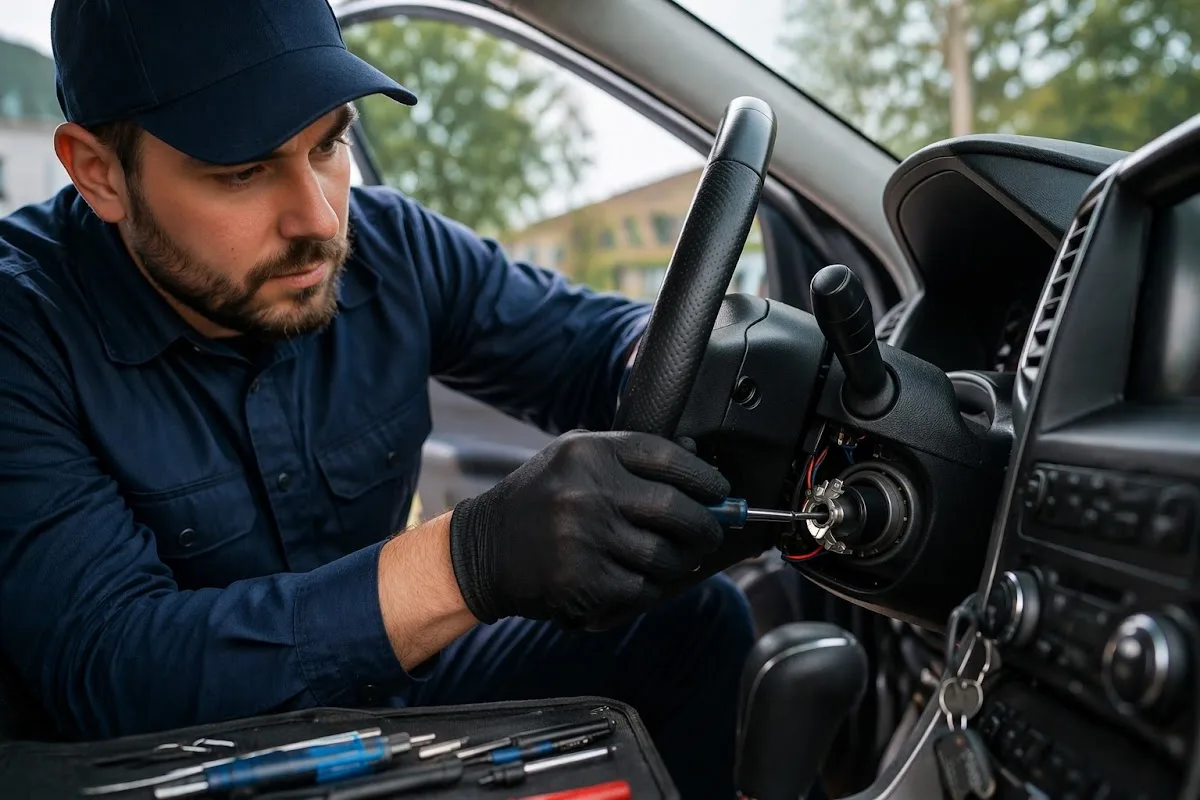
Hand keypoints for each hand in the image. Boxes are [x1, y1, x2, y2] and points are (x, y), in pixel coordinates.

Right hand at [448, 430, 729, 629]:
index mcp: (590, 452)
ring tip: (677, 559)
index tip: (721, 491)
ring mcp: (586, 537)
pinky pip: (640, 588)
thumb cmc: (539, 501)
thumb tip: (700, 467)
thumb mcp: (575, 460)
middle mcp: (588, 491)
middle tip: (711, 532)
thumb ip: (630, 461)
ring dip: (680, 562)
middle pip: (676, 510)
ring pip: (664, 556)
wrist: (484, 549)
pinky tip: (637, 578)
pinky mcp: (583, 580)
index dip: (705, 476)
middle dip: (706, 526)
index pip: (667, 457)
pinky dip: (648, 588)